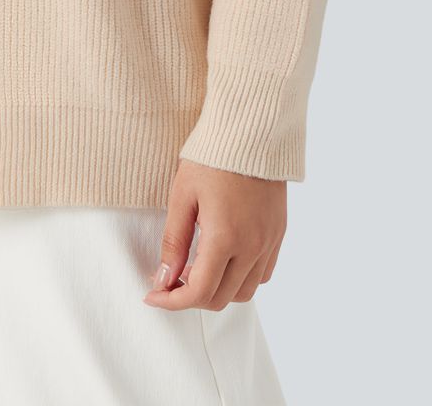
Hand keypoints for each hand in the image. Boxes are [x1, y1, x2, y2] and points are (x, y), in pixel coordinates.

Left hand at [142, 158, 284, 309]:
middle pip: (221, 299)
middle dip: (191, 296)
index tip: (152, 294)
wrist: (250, 131)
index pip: (199, 292)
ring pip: (245, 292)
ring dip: (218, 290)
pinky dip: (241, 278)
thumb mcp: (182, 196)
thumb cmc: (211, 158)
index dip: (172, 301)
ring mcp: (269, 242)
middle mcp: (252, 246)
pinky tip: (223, 258)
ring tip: (196, 266)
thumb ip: (173, 241)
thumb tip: (163, 279)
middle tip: (171, 276)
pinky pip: (263, 274)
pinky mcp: (278, 234)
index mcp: (225, 238)